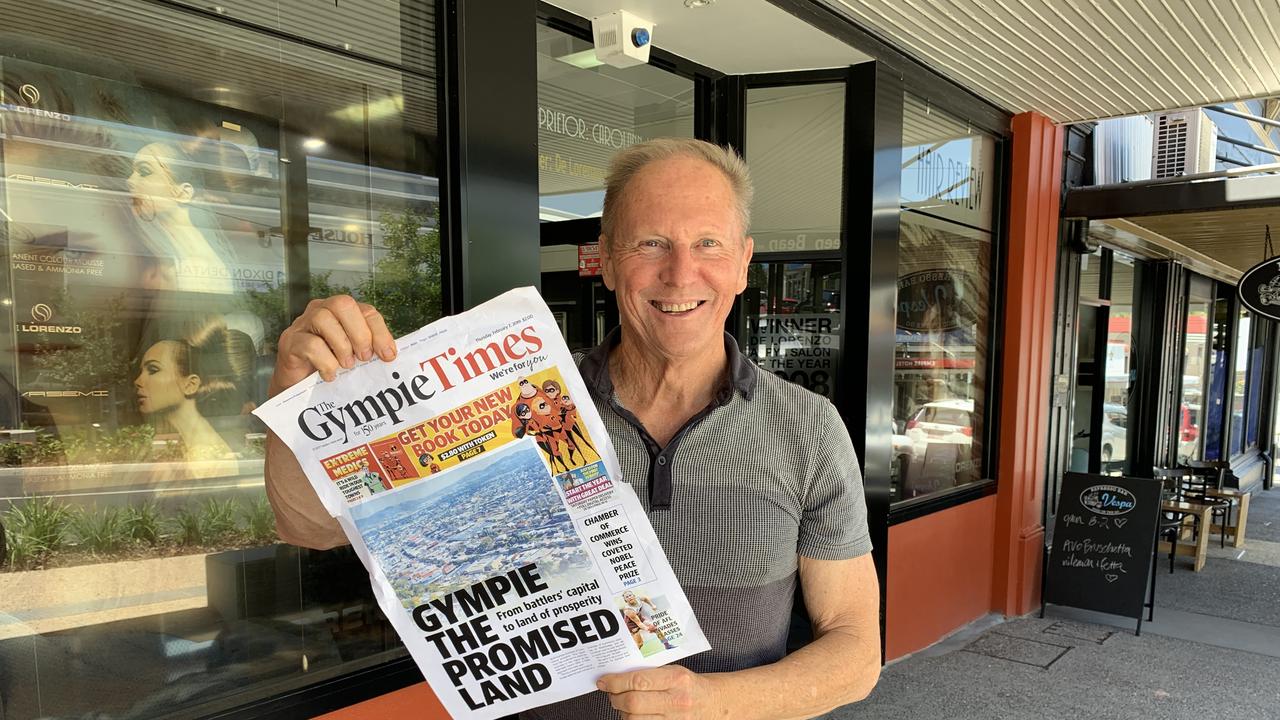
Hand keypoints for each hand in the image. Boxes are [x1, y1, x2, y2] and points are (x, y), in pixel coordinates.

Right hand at [271, 295, 395, 391]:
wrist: (297, 386)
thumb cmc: (327, 366)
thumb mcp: (352, 355)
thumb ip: (367, 348)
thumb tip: (389, 354)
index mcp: (341, 312)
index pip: (366, 310)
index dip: (380, 332)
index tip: (388, 355)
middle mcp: (321, 310)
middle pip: (343, 304)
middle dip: (360, 333)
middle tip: (364, 357)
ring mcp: (302, 324)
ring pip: (323, 318)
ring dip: (341, 345)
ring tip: (346, 366)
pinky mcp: (289, 342)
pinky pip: (309, 344)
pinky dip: (325, 361)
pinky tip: (330, 374)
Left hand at [597, 665, 718, 718]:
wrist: (715, 703)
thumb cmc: (691, 685)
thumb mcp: (674, 671)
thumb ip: (650, 673)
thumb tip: (618, 676)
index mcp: (676, 679)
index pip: (638, 681)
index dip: (615, 682)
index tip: (604, 681)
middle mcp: (676, 701)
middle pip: (633, 703)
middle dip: (615, 698)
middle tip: (612, 693)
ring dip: (622, 712)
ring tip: (624, 704)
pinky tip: (635, 715)